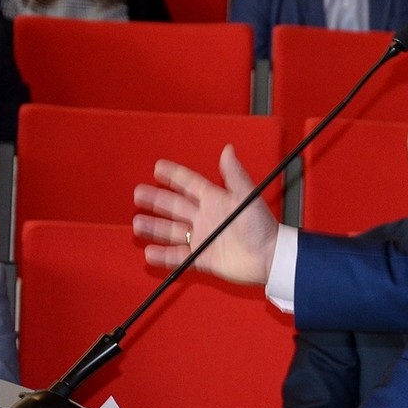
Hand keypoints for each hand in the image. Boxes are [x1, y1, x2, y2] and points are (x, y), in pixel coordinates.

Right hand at [132, 145, 277, 284]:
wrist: (270, 257)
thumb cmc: (262, 226)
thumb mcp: (247, 196)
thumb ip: (234, 174)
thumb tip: (228, 149)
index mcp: (215, 200)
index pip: (190, 184)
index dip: (174, 175)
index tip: (158, 167)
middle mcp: (206, 217)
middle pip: (175, 206)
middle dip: (156, 200)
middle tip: (138, 194)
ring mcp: (203, 237)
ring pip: (172, 231)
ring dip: (155, 227)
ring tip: (138, 224)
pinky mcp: (203, 258)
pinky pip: (179, 256)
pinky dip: (165, 255)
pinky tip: (150, 252)